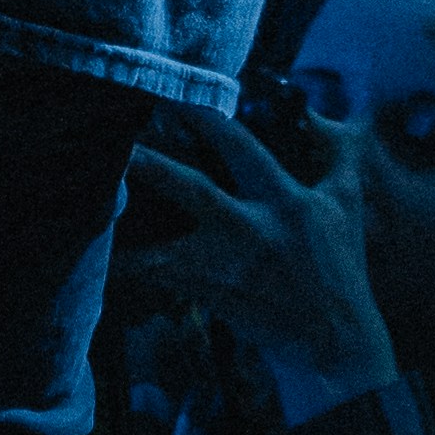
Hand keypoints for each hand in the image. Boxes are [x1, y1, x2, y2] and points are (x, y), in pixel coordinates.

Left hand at [119, 108, 400, 426]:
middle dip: (154, 166)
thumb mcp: (346, 204)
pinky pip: (164, 282)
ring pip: (167, 249)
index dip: (207, 117)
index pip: (242, 147)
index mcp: (287, 201)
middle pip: (195, 192)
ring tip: (89, 206)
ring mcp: (230, 270)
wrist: (337, 344)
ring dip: (129, 230)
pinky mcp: (214, 298)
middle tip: (117, 142)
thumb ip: (336, 153)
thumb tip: (322, 114)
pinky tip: (100, 261)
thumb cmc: (342, 268)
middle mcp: (254, 231)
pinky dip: (134, 270)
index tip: (172, 89)